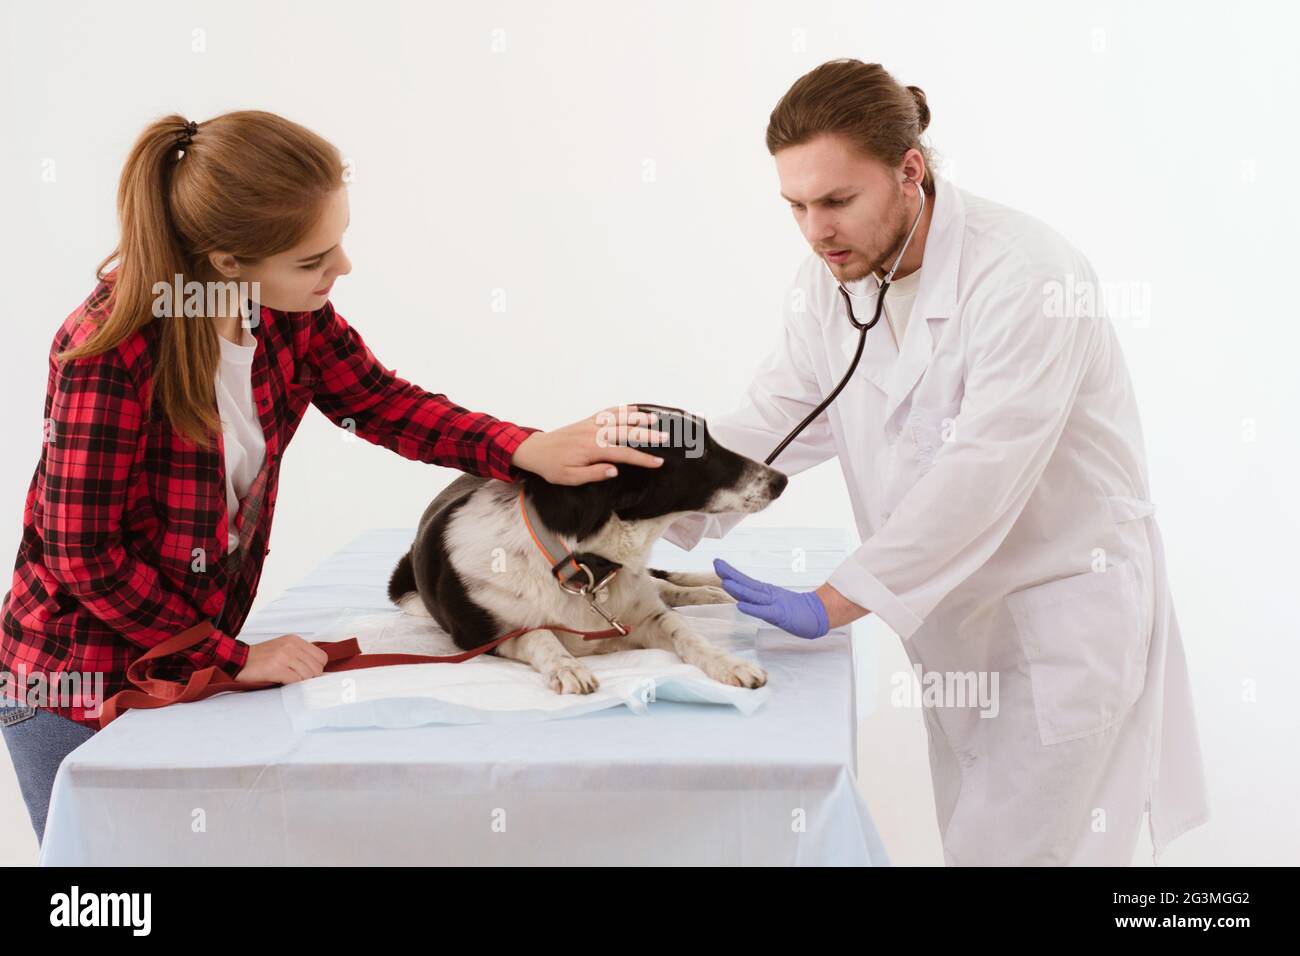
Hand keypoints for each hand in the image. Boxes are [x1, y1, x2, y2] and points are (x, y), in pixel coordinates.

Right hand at [235, 634, 328, 684]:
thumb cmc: (261, 658)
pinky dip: (293, 685)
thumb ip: (300, 654)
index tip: (309, 674)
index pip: (321, 656)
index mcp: (295, 640)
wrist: (238, 660)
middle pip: (317, 668)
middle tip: (299, 680)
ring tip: (290, 681)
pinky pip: (295, 680)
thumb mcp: (284, 648)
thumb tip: (317, 669)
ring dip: (301, 682)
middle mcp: (291, 646)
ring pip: (308, 675)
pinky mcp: (276, 668)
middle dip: (311, 678)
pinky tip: (284, 683)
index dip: (318, 668)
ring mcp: (283, 656)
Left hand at [510, 405, 669, 484]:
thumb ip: (594, 474)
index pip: (623, 454)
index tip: (658, 462)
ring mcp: (591, 425)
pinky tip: (634, 409)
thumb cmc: (552, 467)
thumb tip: (615, 470)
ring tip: (655, 419)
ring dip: (638, 418)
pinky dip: (622, 409)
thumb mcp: (570, 478)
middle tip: (665, 438)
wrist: (535, 450)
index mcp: (592, 449)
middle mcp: (594, 434)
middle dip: (647, 436)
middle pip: (626, 433)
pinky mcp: (587, 421)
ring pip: (619, 418)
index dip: (642, 458)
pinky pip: (608, 412)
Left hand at [713, 558, 829, 638]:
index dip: (730, 573)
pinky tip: (741, 605)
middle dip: (730, 574)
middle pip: (746, 584)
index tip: (718, 564)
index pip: (744, 581)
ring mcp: (774, 604)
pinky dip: (752, 609)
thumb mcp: (773, 603)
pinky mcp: (780, 615)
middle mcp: (767, 595)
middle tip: (716, 563)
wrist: (817, 614)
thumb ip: (758, 600)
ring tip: (725, 581)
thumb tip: (740, 597)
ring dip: (738, 589)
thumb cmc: (794, 610)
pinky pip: (764, 612)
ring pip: (753, 596)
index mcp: (765, 592)